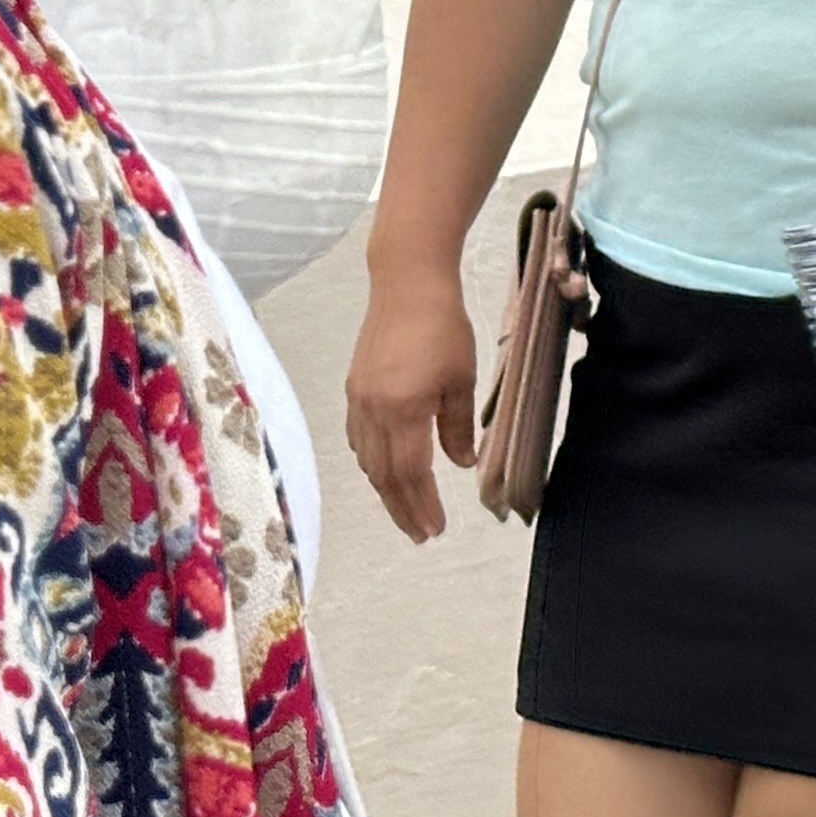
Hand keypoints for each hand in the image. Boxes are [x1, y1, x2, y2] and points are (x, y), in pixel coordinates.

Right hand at [345, 264, 476, 542]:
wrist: (407, 283)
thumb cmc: (443, 326)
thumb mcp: (461, 378)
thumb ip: (459, 427)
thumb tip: (460, 465)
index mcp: (403, 410)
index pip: (411, 473)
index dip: (422, 505)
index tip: (435, 529)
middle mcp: (374, 410)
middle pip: (384, 474)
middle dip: (402, 508)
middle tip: (421, 533)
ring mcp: (359, 399)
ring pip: (368, 459)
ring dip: (386, 489)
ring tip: (405, 510)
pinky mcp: (354, 387)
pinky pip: (359, 438)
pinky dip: (371, 461)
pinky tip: (383, 469)